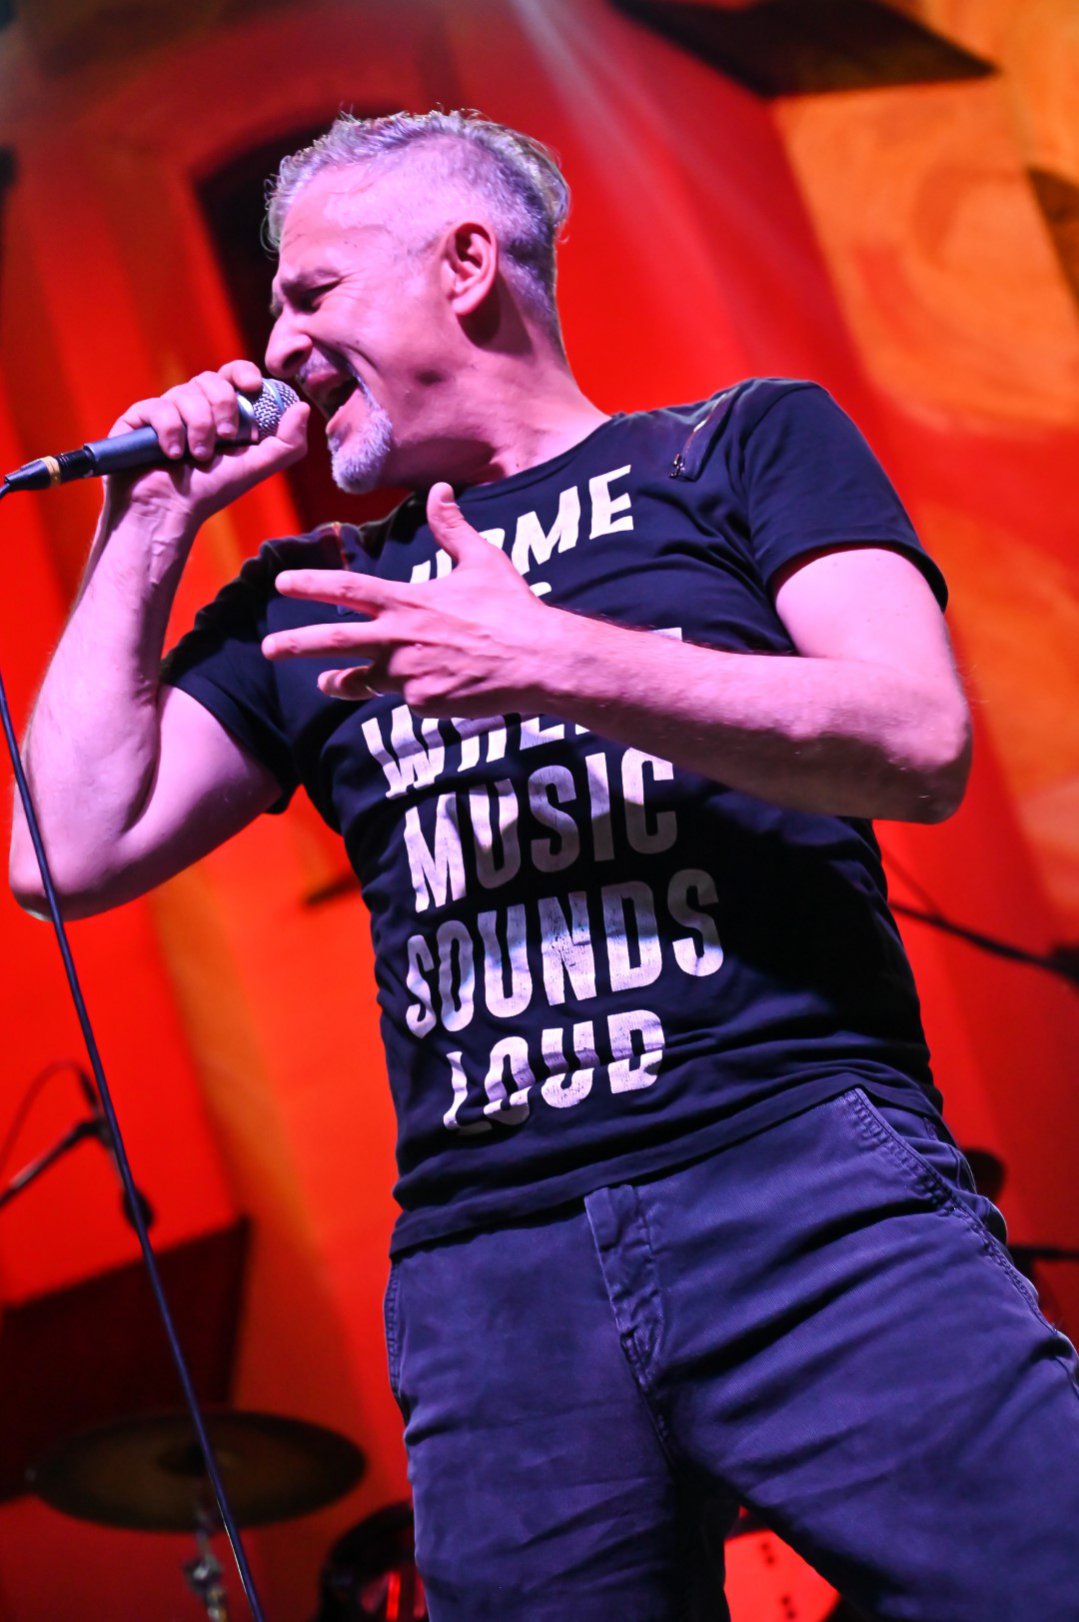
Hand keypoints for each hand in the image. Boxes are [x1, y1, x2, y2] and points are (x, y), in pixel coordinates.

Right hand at [104, 360, 308, 525]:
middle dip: (223, 407)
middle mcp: (192, 406)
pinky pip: (158, 407)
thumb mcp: (256, 467)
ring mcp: (164, 410)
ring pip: (185, 392)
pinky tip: (171, 454)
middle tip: (227, 438)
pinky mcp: (137, 419)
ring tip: (197, 457)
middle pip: (210, 379)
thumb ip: (286, 443)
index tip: (253, 386)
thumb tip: (302, 407)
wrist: (170, 511)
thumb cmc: (211, 490)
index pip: (232, 375)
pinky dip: (170, 432)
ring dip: (199, 428)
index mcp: (220, 411)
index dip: (243, 373)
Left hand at [262, 483, 565, 716]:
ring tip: (323, 683)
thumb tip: (440, 490)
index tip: (281, 584)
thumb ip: (452, 528)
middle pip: (335, 641)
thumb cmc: (511, 609)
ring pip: (364, 680)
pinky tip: (432, 688)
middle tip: (268, 647)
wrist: (536, 662)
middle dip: (296, 644)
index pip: (348, 590)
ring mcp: (408, 675)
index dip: (311, 586)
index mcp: (407, 601)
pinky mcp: (424, 703)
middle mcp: (399, 638)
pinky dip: (412, 693)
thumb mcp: (483, 560)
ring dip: (340, 682)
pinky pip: (407, 699)